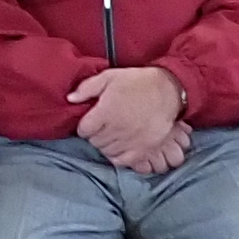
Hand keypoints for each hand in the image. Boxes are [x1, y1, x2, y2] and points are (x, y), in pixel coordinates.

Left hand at [69, 64, 190, 174]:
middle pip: (95, 142)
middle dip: (94, 135)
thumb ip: (87, 88)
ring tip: (111, 135)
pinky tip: (119, 146)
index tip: (90, 122)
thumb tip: (70, 99)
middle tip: (101, 127)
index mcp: (106, 111)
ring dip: (105, 145)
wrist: (169, 90)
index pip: (84, 130)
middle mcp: (117, 129)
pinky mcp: (144, 149)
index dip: (84, 126)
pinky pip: (123, 161)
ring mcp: (131, 141)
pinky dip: (118, 156)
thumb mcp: (110, 77)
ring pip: (107, 152)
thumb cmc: (138, 82)